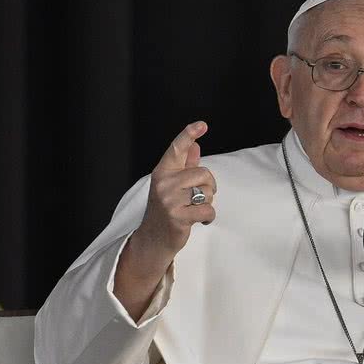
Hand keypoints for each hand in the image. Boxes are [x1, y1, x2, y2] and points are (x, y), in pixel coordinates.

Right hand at [133, 121, 216, 266]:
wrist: (153, 239)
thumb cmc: (166, 209)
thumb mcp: (172, 184)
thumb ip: (184, 165)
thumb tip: (195, 145)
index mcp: (162, 172)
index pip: (177, 149)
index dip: (189, 134)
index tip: (202, 125)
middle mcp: (164, 183)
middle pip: (203, 173)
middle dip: (209, 186)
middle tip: (198, 197)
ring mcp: (169, 200)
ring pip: (208, 193)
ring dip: (208, 202)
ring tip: (194, 209)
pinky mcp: (178, 217)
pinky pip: (208, 210)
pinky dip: (209, 217)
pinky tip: (200, 220)